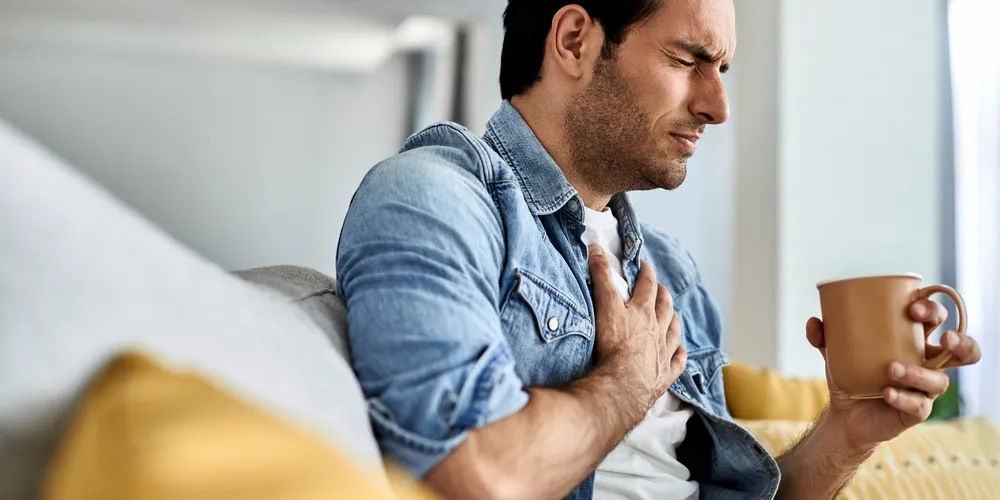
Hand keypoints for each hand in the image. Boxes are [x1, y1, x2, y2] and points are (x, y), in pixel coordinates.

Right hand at [588, 244, 685, 408]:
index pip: (647, 286)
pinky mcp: (664, 375)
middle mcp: (657, 330)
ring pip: (673, 332)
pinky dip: (680, 355)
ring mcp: (663, 353)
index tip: (646, 266)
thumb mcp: (604, 305)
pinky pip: (677, 363)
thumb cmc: (613, 345)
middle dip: (663, 296)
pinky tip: (681, 352)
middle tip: (662, 289)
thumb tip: (596, 247)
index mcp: (643, 312)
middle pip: (664, 308)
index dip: (647, 274)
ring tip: (674, 315)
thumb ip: (601, 276)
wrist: (623, 384)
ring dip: (673, 321)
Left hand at [806, 299, 982, 450]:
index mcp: (913, 341)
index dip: (932, 310)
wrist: (844, 414)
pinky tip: (887, 392)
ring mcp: (924, 389)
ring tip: (891, 368)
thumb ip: (825, 336)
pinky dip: (903, 398)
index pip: (935, 320)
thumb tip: (814, 322)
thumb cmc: (850, 375)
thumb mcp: (835, 353)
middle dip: (960, 342)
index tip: (912, 308)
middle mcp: (926, 363)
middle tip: (943, 338)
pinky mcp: (916, 411)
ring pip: (939, 380)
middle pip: (961, 350)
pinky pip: (919, 406)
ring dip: (919, 373)